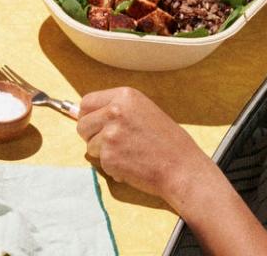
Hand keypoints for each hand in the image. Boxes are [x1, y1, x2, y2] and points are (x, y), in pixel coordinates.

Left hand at [76, 87, 213, 206]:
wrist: (184, 170)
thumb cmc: (169, 144)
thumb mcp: (145, 112)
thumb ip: (117, 109)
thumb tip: (85, 113)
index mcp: (124, 96)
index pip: (87, 102)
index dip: (88, 116)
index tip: (94, 125)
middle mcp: (114, 111)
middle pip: (82, 123)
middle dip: (91, 135)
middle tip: (112, 144)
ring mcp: (110, 134)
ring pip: (89, 144)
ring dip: (104, 153)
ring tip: (129, 154)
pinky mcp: (109, 156)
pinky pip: (100, 162)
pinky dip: (112, 166)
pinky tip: (132, 165)